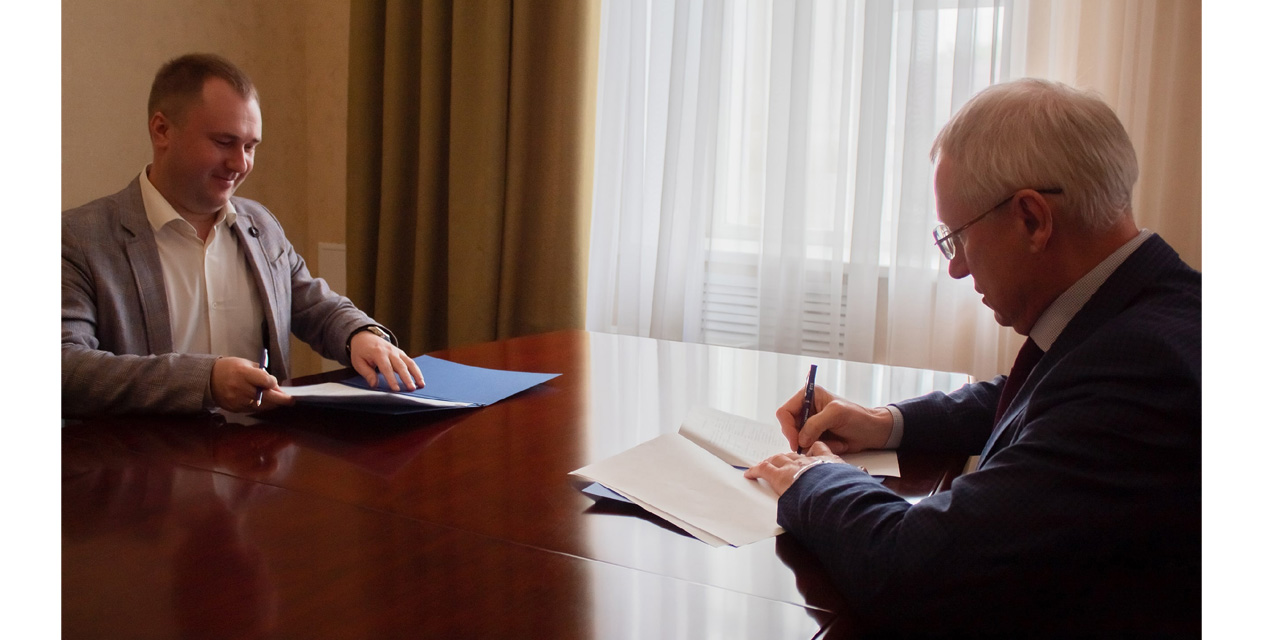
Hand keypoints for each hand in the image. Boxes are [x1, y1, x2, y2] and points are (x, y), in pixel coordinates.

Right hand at [210, 357, 293, 411]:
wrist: (208, 379)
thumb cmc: (230, 368)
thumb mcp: (246, 364)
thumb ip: (262, 374)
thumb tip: (276, 386)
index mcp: (243, 373)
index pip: (265, 381)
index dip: (273, 383)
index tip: (275, 384)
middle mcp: (240, 388)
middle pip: (266, 397)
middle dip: (281, 399)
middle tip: (290, 400)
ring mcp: (237, 400)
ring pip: (261, 406)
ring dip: (272, 404)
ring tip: (279, 400)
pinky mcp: (235, 409)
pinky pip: (253, 409)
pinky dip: (261, 406)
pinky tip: (265, 403)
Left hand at [349, 331, 424, 390]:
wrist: (365, 336)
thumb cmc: (361, 351)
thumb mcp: (358, 362)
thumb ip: (367, 373)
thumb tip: (374, 385)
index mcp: (378, 353)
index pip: (386, 367)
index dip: (391, 379)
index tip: (396, 389)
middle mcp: (390, 351)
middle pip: (401, 365)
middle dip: (407, 378)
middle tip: (411, 388)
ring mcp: (397, 351)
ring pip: (409, 362)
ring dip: (416, 374)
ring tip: (421, 384)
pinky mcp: (401, 353)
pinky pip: (410, 361)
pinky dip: (416, 370)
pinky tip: (420, 379)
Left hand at [745, 441, 850, 496]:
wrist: (836, 493)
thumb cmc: (849, 491)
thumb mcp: (858, 481)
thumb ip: (859, 477)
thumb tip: (865, 477)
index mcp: (831, 461)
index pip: (821, 449)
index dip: (815, 450)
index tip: (811, 451)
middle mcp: (811, 460)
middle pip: (796, 453)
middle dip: (789, 456)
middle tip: (783, 460)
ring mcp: (795, 466)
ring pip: (779, 459)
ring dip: (773, 462)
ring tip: (766, 465)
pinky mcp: (780, 475)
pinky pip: (765, 469)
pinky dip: (757, 470)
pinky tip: (750, 473)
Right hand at [777, 385, 893, 453]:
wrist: (873, 432)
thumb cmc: (858, 417)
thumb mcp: (836, 414)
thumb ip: (815, 424)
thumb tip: (801, 439)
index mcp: (809, 396)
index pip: (785, 412)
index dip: (788, 427)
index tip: (796, 441)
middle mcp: (807, 410)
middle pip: (789, 428)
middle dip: (802, 438)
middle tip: (814, 445)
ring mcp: (811, 425)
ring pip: (799, 440)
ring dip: (815, 444)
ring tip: (833, 442)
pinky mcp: (817, 437)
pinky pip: (809, 448)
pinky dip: (821, 449)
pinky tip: (836, 445)